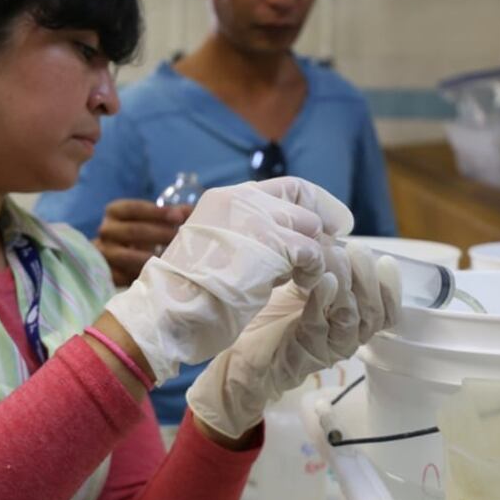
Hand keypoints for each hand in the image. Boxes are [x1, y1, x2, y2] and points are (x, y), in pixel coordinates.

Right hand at [94, 199, 192, 285]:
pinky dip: (142, 276)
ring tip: (172, 260)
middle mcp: (106, 231)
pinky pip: (124, 276)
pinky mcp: (107, 274)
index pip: (135, 208)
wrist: (113, 258)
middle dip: (160, 235)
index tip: (179, 216)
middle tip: (181, 239)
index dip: (158, 212)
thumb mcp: (148, 219)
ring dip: (151, 258)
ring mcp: (104, 254)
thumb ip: (169, 215)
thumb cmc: (137, 234)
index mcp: (115, 211)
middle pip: (133, 231)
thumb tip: (193, 212)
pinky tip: (159, 276)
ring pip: (127, 256)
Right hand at [104, 177, 353, 383]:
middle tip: (326, 259)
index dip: (315, 204)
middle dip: (319, 234)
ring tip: (306, 279)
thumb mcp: (217, 248)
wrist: (166, 312)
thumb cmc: (188, 294)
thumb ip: (248, 235)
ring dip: (315, 256)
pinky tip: (302, 286)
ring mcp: (255, 220)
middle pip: (303, 206)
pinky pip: (312, 252)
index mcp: (225, 199)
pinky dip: (314, 271)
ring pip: (310, 228)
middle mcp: (240, 200)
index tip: (333, 224)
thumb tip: (292, 238)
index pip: (286, 187)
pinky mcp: (270, 245)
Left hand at [187, 241, 400, 438]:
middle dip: (369, 278)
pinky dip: (324, 301)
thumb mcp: (301, 277)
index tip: (387, 259)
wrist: (239, 349)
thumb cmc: (269, 310)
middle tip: (356, 250)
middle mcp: (346, 335)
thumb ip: (322, 257)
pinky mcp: (308, 354)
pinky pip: (324, 327)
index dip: (391, 286)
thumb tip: (340, 224)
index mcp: (351, 318)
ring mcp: (329, 348)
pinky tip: (320, 282)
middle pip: (376, 312)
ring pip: (354, 317)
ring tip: (335, 260)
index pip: (386, 309)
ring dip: (347, 285)